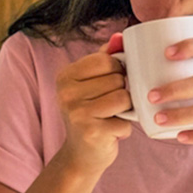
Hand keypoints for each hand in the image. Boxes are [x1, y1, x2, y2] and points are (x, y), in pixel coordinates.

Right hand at [54, 33, 133, 174]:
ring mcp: (77, 113)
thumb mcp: (92, 84)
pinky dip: (125, 128)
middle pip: (117, 79)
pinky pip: (125, 121)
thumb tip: (119, 36)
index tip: (111, 85)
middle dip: (122, 92)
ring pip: (124, 98)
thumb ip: (104, 58)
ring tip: (114, 116)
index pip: (107, 59)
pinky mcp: (91, 132)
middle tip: (111, 106)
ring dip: (126, 110)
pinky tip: (112, 132)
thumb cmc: (91, 114)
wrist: (80, 155)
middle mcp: (66, 93)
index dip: (118, 71)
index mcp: (65, 76)